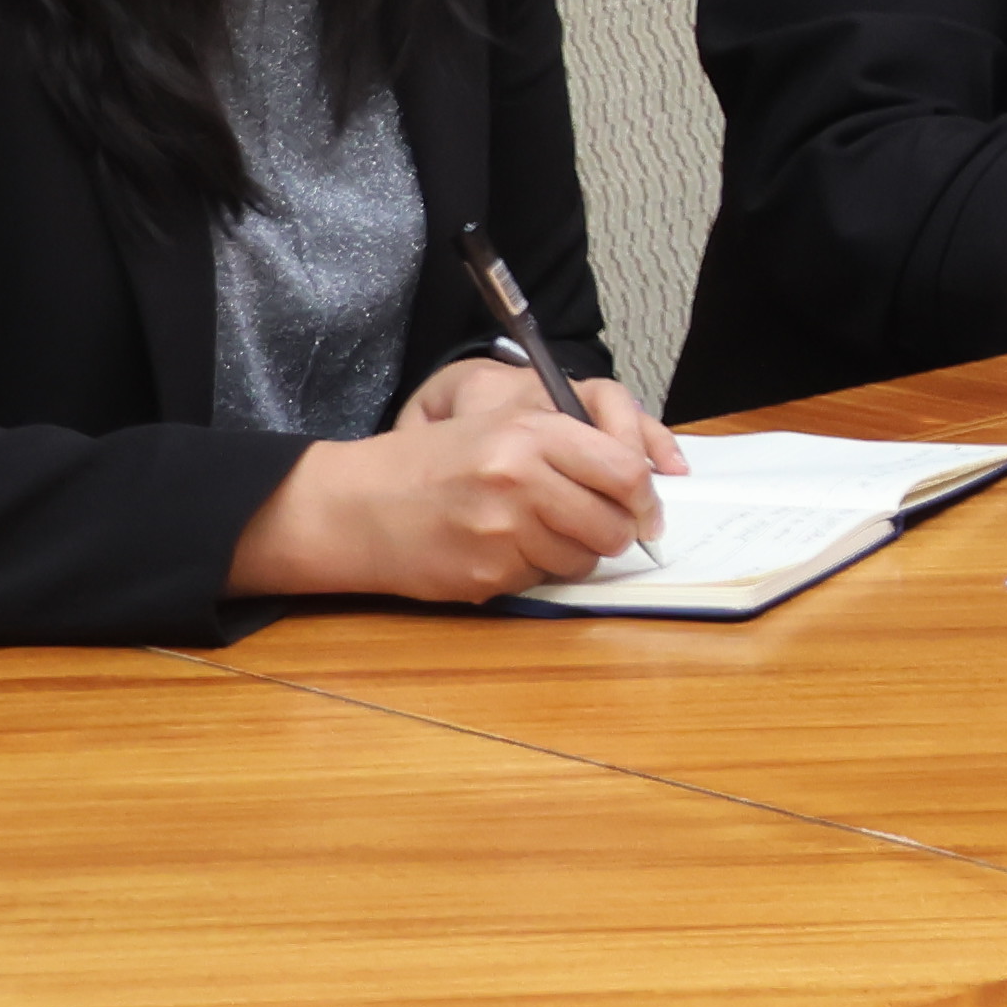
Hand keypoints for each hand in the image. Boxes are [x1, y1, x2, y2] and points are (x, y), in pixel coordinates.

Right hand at [231, 366, 673, 600]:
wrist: (358, 506)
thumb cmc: (434, 462)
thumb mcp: (500, 425)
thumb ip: (570, 444)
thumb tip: (643, 482)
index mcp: (530, 432)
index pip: (624, 471)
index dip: (646, 498)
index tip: (648, 511)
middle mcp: (520, 478)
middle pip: (611, 524)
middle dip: (616, 533)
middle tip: (601, 530)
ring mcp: (503, 531)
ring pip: (582, 559)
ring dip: (574, 554)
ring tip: (537, 535)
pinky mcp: (487, 575)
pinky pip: (542, 580)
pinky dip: (534, 571)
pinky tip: (501, 551)